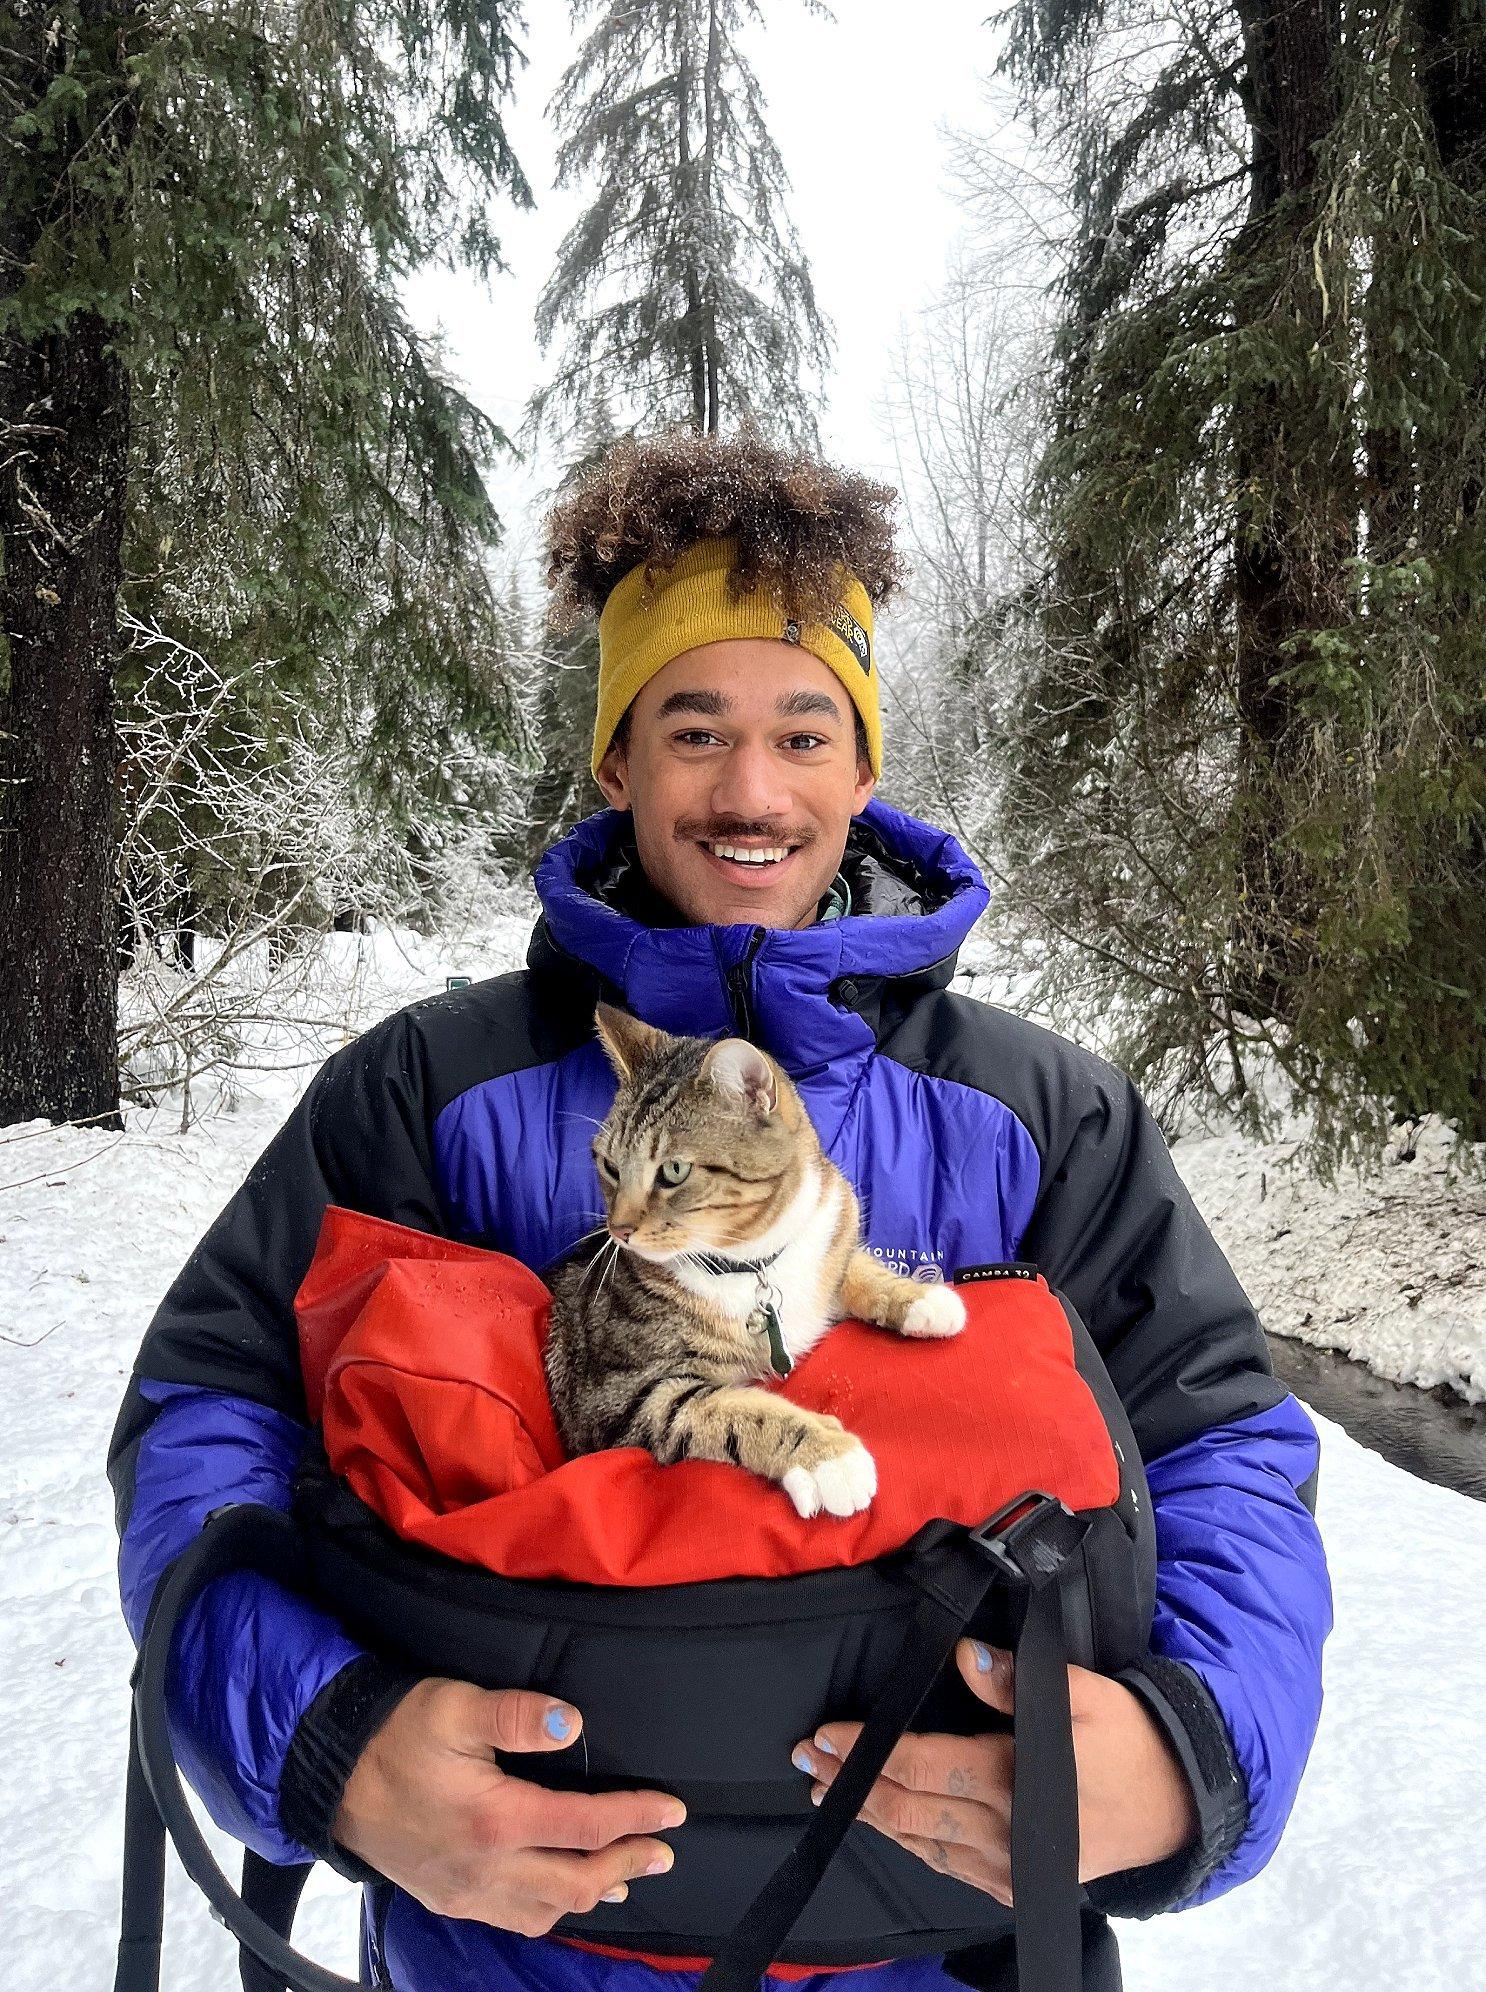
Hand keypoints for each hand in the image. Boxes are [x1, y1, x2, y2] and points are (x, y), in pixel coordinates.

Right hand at [333, 1677, 685, 1934]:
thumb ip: (517, 1715)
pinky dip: (552, 1911)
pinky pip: (514, 1919)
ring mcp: (467, 1891)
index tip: (674, 1810)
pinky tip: (564, 1898)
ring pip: (548, 1910)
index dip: (636, 1817)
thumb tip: (572, 1723)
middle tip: (664, 1850)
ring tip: (627, 1875)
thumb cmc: (398, 1734)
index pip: (586, 1826)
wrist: (334, 1776)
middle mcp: (486, 1867)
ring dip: (594, 1892)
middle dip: (628, 1863)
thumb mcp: (456, 1707)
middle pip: (576, 1880)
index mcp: (496, 1819)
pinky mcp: (450, 1899)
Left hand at [791, 1640, 1198, 1904]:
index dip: (869, 1751)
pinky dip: (911, 1844)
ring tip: (829, 1794)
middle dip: (852, 1786)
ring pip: (922, 1843)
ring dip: (871, 1817)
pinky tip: (888, 1827)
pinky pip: (950, 1867)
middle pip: (909, 1810)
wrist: (1177, 1805)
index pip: (922, 1766)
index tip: (826, 1736)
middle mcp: (1007, 1834)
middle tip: (808, 1763)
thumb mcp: (1082, 1692)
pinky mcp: (1018, 1886)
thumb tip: (964, 1655)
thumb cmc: (1128, 1738)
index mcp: (1018, 1780)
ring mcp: (1010, 1869)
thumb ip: (1016, 1678)